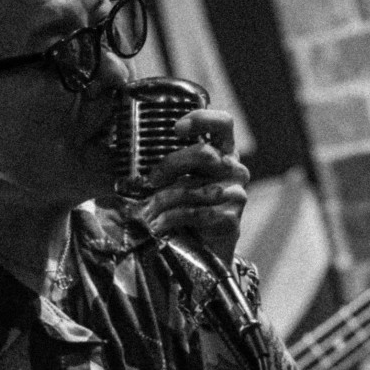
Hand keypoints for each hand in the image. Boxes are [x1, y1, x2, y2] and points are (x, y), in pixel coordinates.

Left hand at [139, 109, 248, 266]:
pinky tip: (161, 225)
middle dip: (171, 165)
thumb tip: (133, 156)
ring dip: (165, 200)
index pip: (223, 124)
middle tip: (151, 180)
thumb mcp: (181, 180)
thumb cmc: (188, 208)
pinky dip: (173, 219)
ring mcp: (236, 194)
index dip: (201, 120)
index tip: (176, 128)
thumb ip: (172, 165)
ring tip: (149, 210)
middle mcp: (234, 169)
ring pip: (194, 188)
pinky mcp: (231, 219)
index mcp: (224, 152)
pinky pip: (197, 214)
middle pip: (203, 154)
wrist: (204, 249)